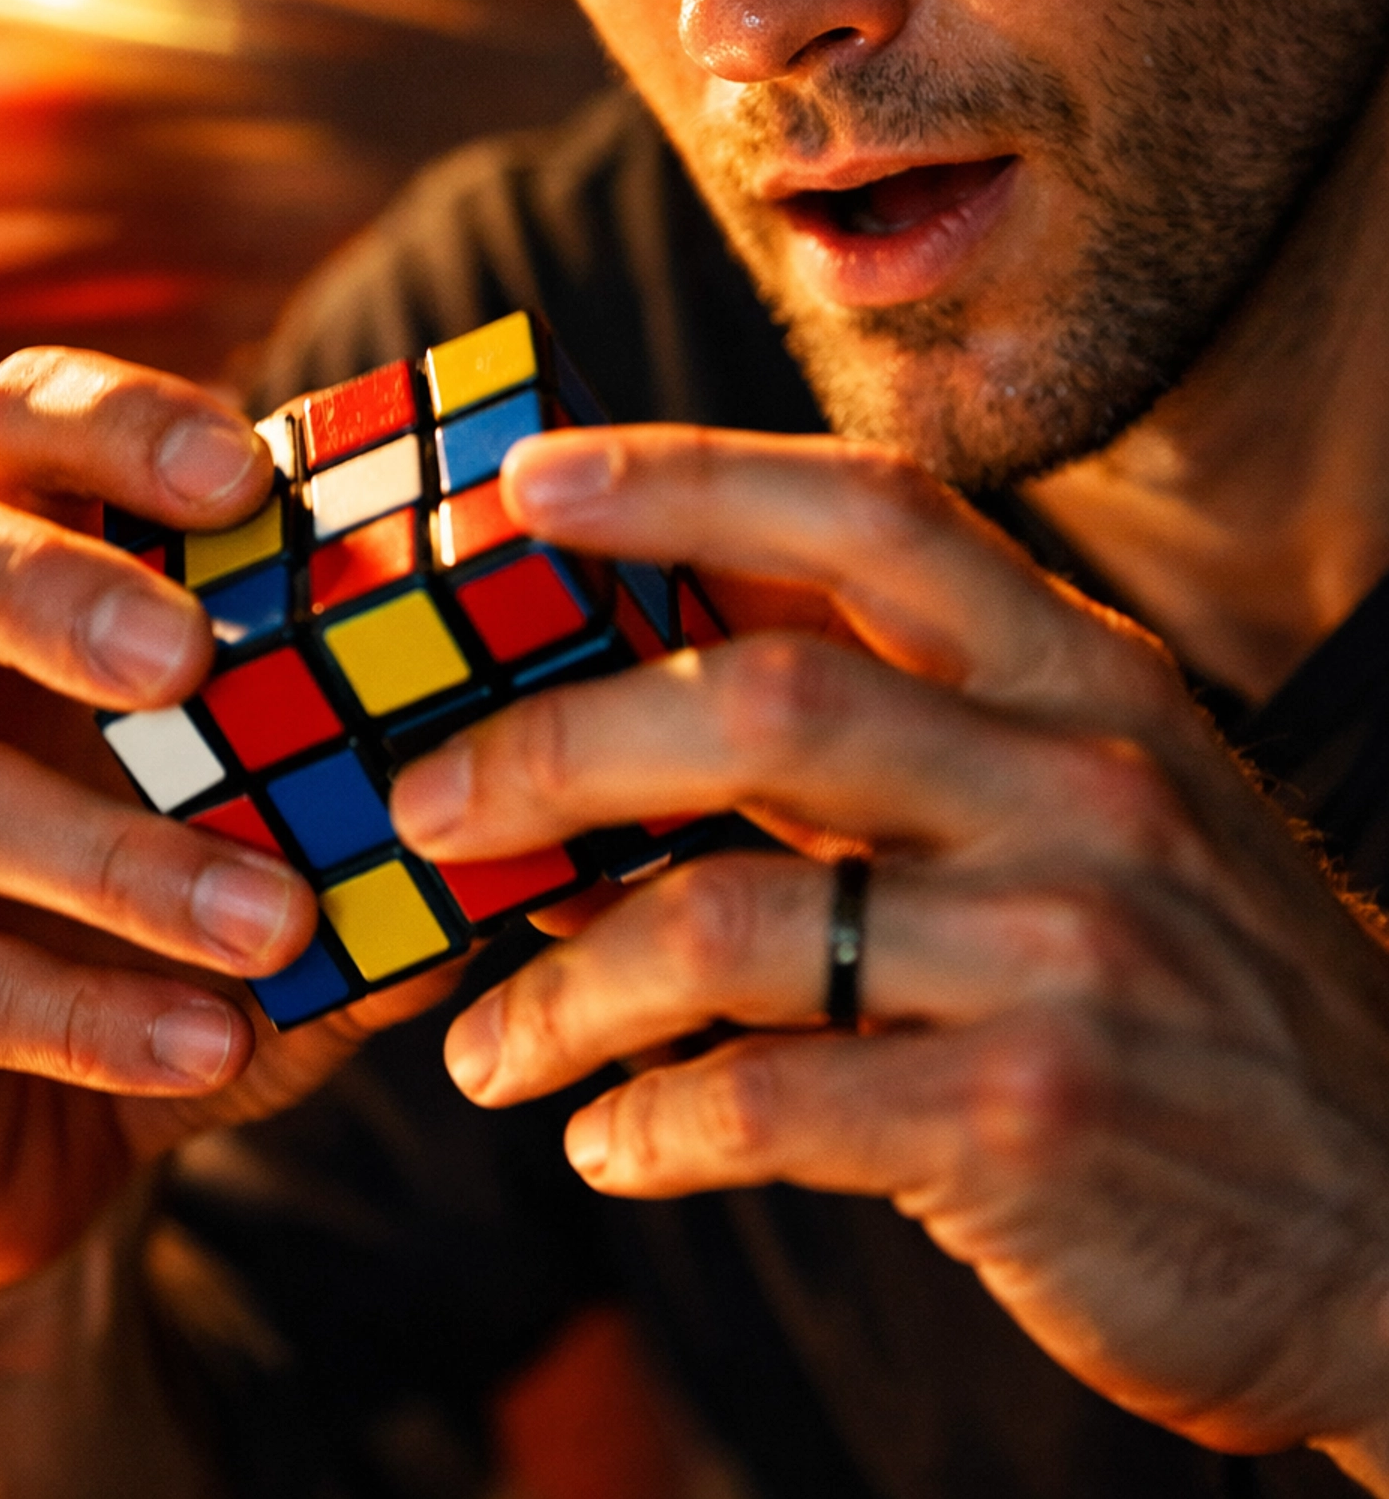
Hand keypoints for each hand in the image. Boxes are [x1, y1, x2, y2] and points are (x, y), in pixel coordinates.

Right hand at [0, 349, 451, 1300]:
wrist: (22, 1136)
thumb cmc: (165, 921)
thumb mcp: (274, 829)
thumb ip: (372, 773)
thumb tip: (543, 759)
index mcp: (12, 561)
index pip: (21, 425)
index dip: (116, 425)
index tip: (241, 471)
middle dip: (46, 593)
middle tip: (186, 657)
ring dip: (120, 857)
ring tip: (280, 919)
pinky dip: (85, 1015)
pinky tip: (213, 1043)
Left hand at [390, 425, 1388, 1471]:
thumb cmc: (1190, 983)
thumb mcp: (1096, 798)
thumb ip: (908, 716)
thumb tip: (659, 642)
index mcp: (1084, 676)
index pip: (867, 516)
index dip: (680, 481)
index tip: (520, 485)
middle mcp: (1083, 784)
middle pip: (769, 697)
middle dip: (559, 741)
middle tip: (428, 802)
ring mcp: (1064, 953)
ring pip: (738, 921)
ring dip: (567, 982)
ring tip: (483, 1041)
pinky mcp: (1035, 1123)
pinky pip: (773, 1105)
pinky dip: (650, 1120)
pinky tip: (606, 1139)